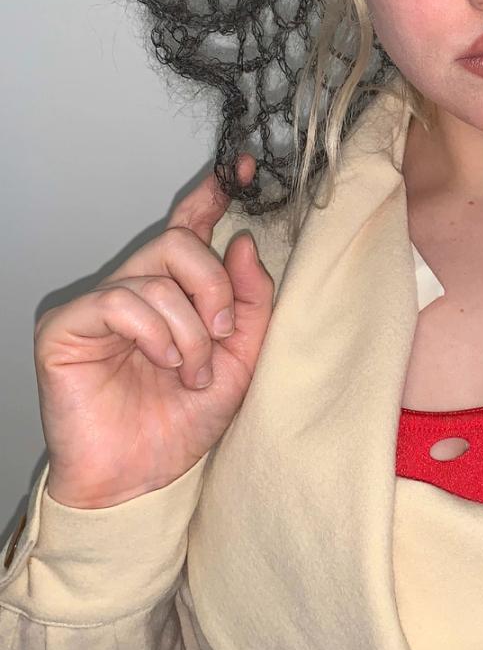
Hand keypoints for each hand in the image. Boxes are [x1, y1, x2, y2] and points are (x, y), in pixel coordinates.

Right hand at [34, 155, 272, 507]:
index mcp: (176, 293)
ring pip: (156, 278)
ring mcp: (98, 305)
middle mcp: (134, 289)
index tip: (240, 169)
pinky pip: (120, 301)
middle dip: (214, 290)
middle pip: (180, 245)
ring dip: (190, 331)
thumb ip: (249, 303)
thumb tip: (242, 241)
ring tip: (191, 373)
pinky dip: (155, 333)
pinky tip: (162, 364)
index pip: (190, 227)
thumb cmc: (181, 423)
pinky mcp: (67, 326)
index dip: (212, 194)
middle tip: (223, 337)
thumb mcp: (240, 361)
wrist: (140, 481)